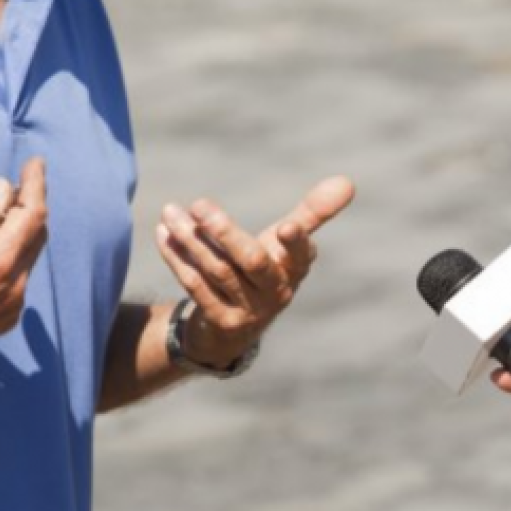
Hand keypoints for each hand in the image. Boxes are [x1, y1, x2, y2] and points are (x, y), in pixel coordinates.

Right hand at [0, 159, 47, 394]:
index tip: (35, 163)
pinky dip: (4, 259)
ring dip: (13, 234)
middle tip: (12, 188)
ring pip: (25, 257)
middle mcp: (17, 284)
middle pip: (36, 235)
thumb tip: (4, 188)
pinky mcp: (6, 319)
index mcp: (1, 261)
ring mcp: (14, 305)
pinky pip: (14, 279)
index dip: (36, 185)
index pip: (34, 214)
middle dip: (27, 208)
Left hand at [155, 176, 354, 367]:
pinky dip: (177, 258)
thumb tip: (347, 181)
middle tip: (199, 203)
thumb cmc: (265, 273)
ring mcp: (249, 310)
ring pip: (218, 270)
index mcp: (296, 269)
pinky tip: (163, 232)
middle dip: (226, 231)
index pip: (301, 254)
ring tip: (171, 211)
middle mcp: (276, 292)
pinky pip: (196, 286)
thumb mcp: (287, 244)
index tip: (285, 226)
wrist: (234, 329)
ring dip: (191, 239)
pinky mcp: (221, 321)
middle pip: (252, 261)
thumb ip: (313, 213)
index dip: (295, 242)